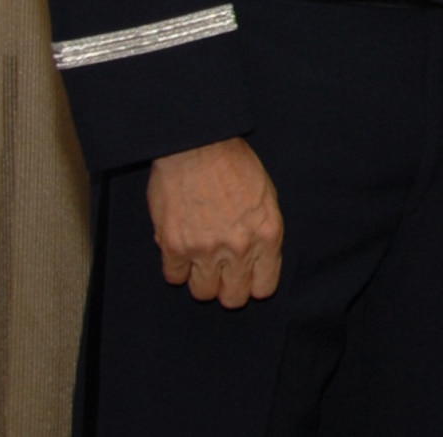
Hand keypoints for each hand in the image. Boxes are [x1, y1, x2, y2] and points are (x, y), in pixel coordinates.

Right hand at [146, 137, 282, 307]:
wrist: (198, 145)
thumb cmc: (234, 164)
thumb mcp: (265, 196)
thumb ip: (262, 232)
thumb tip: (256, 259)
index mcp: (267, 234)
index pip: (264, 287)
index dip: (253, 284)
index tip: (246, 277)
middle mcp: (239, 247)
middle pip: (233, 298)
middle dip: (228, 288)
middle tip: (222, 273)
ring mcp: (206, 249)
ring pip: (203, 292)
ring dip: (201, 279)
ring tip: (201, 259)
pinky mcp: (175, 246)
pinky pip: (174, 277)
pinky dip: (177, 267)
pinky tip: (182, 249)